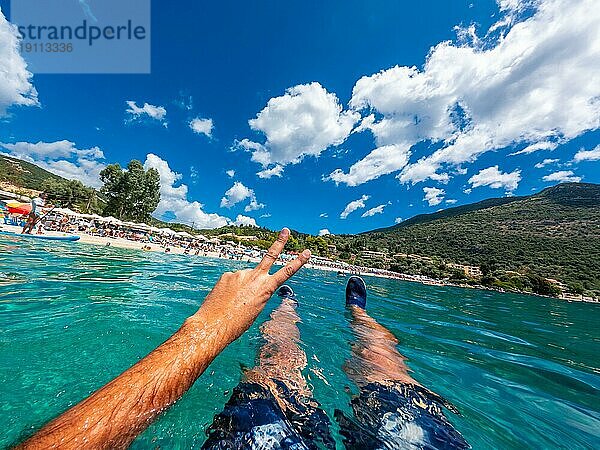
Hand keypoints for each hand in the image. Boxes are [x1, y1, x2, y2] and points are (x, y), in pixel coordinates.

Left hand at [193, 228, 309, 342]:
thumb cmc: (236, 323)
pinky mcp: (227, 275)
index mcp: (266, 289)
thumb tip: (248, 282)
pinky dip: (229, 289)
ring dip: (240, 287)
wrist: (213, 325)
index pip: (286, 272)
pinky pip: (231, 281)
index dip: (298, 262)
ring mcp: (240, 274)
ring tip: (232, 302)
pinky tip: (224, 299)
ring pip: (244, 278)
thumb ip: (256, 292)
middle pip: (270, 255)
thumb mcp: (254, 309)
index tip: (307, 252)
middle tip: (286, 230)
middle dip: (279, 242)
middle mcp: (254, 277)